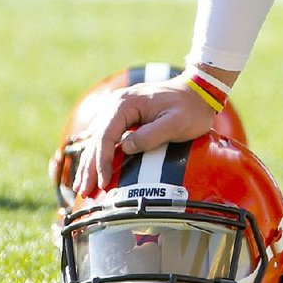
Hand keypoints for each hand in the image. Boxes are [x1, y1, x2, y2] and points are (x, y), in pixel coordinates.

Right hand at [73, 75, 216, 197]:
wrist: (199, 91)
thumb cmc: (190, 108)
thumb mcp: (176, 123)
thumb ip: (151, 136)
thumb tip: (125, 149)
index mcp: (126, 103)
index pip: (106, 136)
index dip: (101, 162)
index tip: (102, 183)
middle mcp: (117, 103)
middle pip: (97, 138)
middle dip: (90, 167)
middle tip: (84, 192)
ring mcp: (119, 108)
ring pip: (98, 139)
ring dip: (90, 163)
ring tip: (82, 187)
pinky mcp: (125, 116)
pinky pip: (107, 137)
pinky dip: (99, 155)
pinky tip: (93, 171)